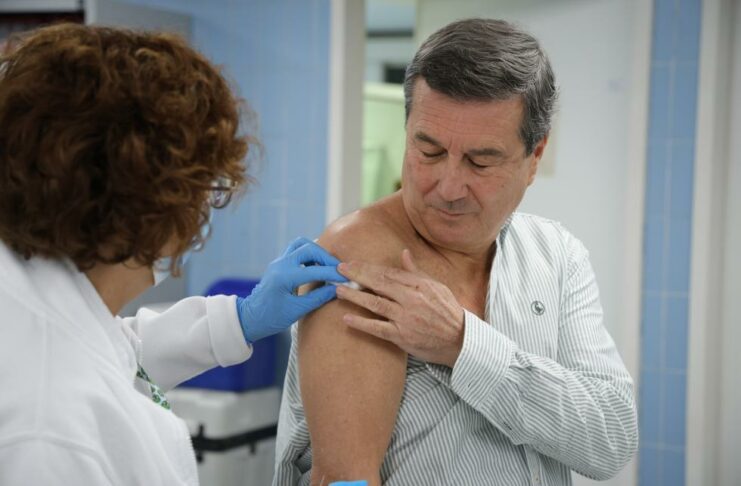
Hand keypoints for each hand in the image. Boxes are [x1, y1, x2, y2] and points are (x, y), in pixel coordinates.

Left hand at [237, 237, 346, 342]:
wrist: (249, 318)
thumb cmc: (271, 318)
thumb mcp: (297, 311)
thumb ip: (318, 298)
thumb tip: (337, 289)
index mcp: (285, 277)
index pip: (315, 270)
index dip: (333, 273)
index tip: (347, 278)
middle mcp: (281, 264)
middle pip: (309, 248)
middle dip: (326, 257)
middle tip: (339, 269)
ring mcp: (279, 262)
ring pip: (301, 244)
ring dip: (317, 252)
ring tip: (327, 265)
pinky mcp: (279, 263)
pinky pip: (296, 250)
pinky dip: (309, 254)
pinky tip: (317, 266)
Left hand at [336, 249, 464, 367]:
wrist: (461, 340)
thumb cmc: (448, 311)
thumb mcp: (436, 286)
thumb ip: (416, 271)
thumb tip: (404, 253)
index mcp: (419, 285)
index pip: (388, 273)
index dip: (367, 268)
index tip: (351, 264)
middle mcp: (411, 299)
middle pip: (379, 284)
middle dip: (357, 275)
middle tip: (338, 270)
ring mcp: (406, 318)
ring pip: (375, 304)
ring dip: (354, 296)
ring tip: (337, 290)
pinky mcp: (402, 336)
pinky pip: (378, 328)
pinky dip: (362, 323)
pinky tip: (346, 318)